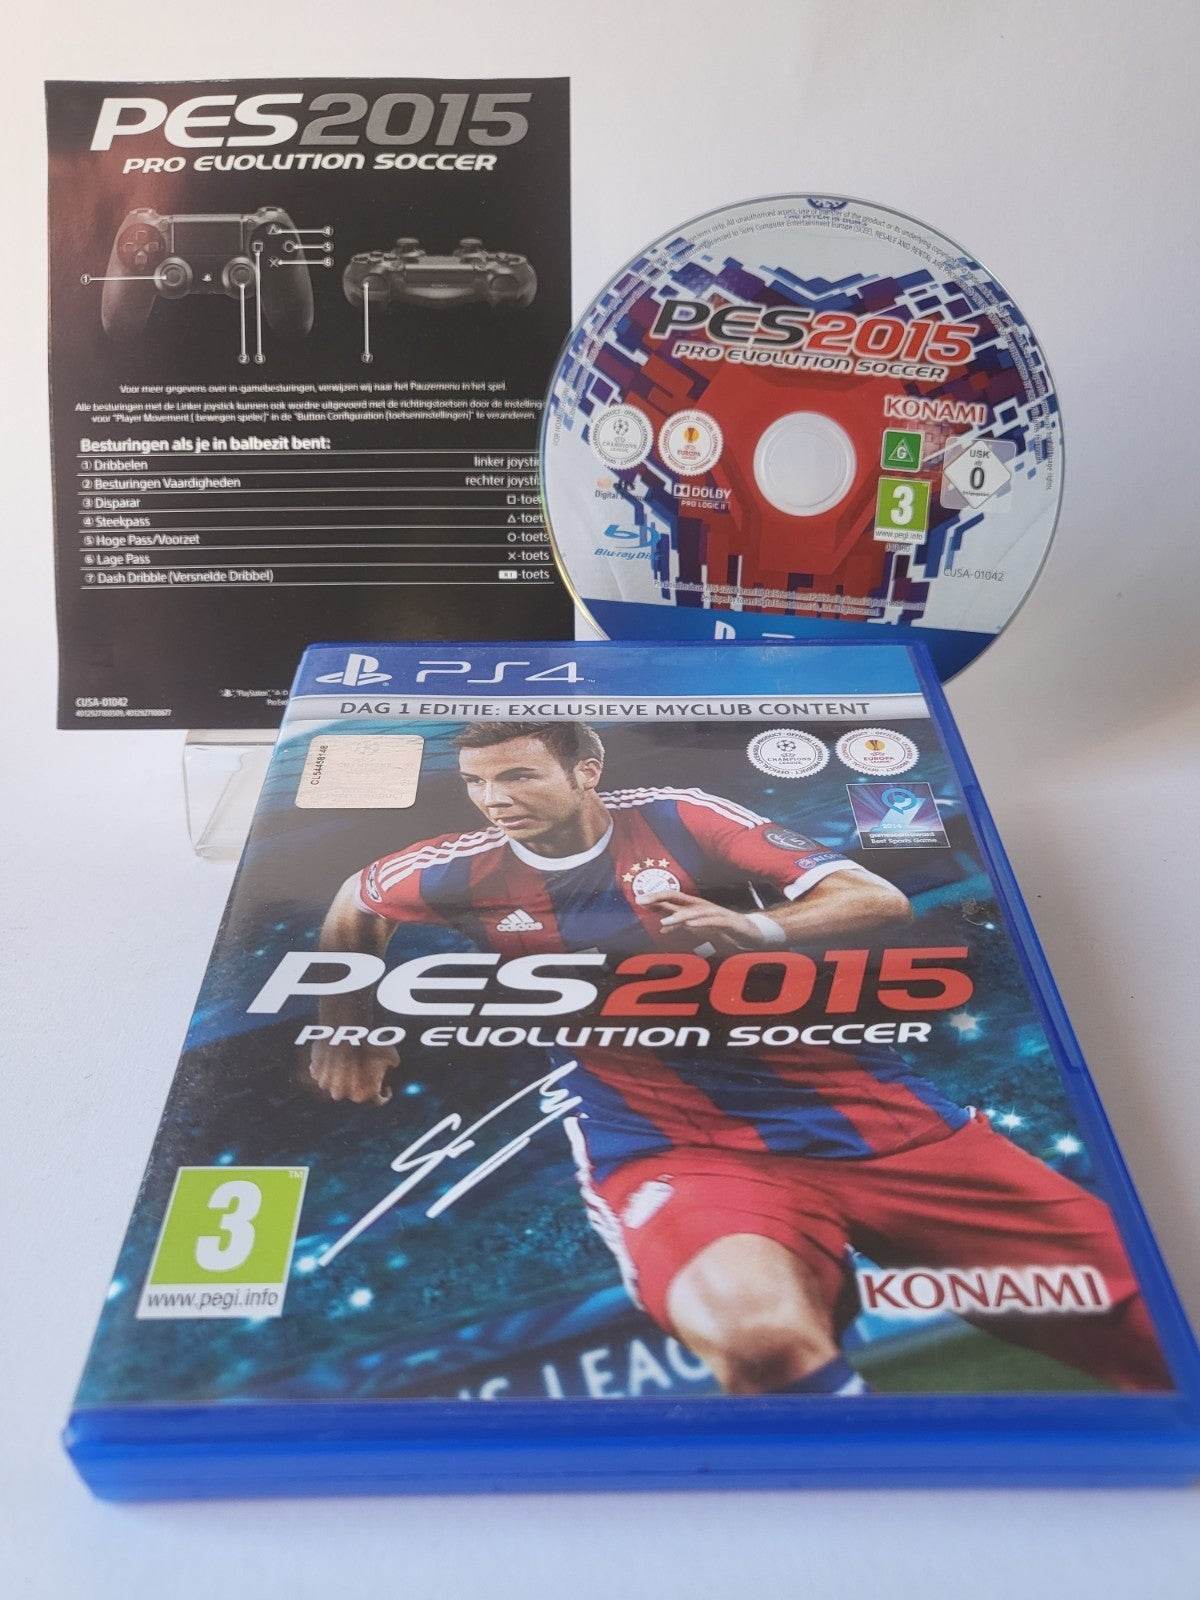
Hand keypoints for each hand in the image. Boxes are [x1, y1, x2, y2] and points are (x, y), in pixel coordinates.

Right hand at [309, 1040, 398, 1104]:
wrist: (345, 1030)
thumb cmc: (369, 1044)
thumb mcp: (390, 1053)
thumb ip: (392, 1063)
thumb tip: (393, 1064)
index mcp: (362, 1095)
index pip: (378, 1101)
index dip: (384, 1093)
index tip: (387, 1086)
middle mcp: (341, 1094)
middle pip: (354, 1093)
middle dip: (360, 1084)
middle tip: (366, 1069)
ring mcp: (325, 1084)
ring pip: (336, 1083)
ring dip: (342, 1076)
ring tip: (349, 1060)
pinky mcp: (314, 1072)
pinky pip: (323, 1073)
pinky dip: (328, 1067)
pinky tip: (336, 1055)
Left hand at [642, 891, 769, 952]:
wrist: (751, 932)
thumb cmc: (722, 928)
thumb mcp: (697, 928)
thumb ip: (681, 927)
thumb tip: (662, 928)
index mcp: (694, 907)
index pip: (671, 898)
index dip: (655, 898)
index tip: (638, 900)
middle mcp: (702, 906)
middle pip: (678, 898)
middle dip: (660, 898)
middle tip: (642, 901)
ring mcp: (715, 913)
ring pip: (694, 912)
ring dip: (678, 917)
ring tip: (664, 922)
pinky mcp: (728, 922)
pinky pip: (713, 922)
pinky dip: (702, 923)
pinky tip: (691, 925)